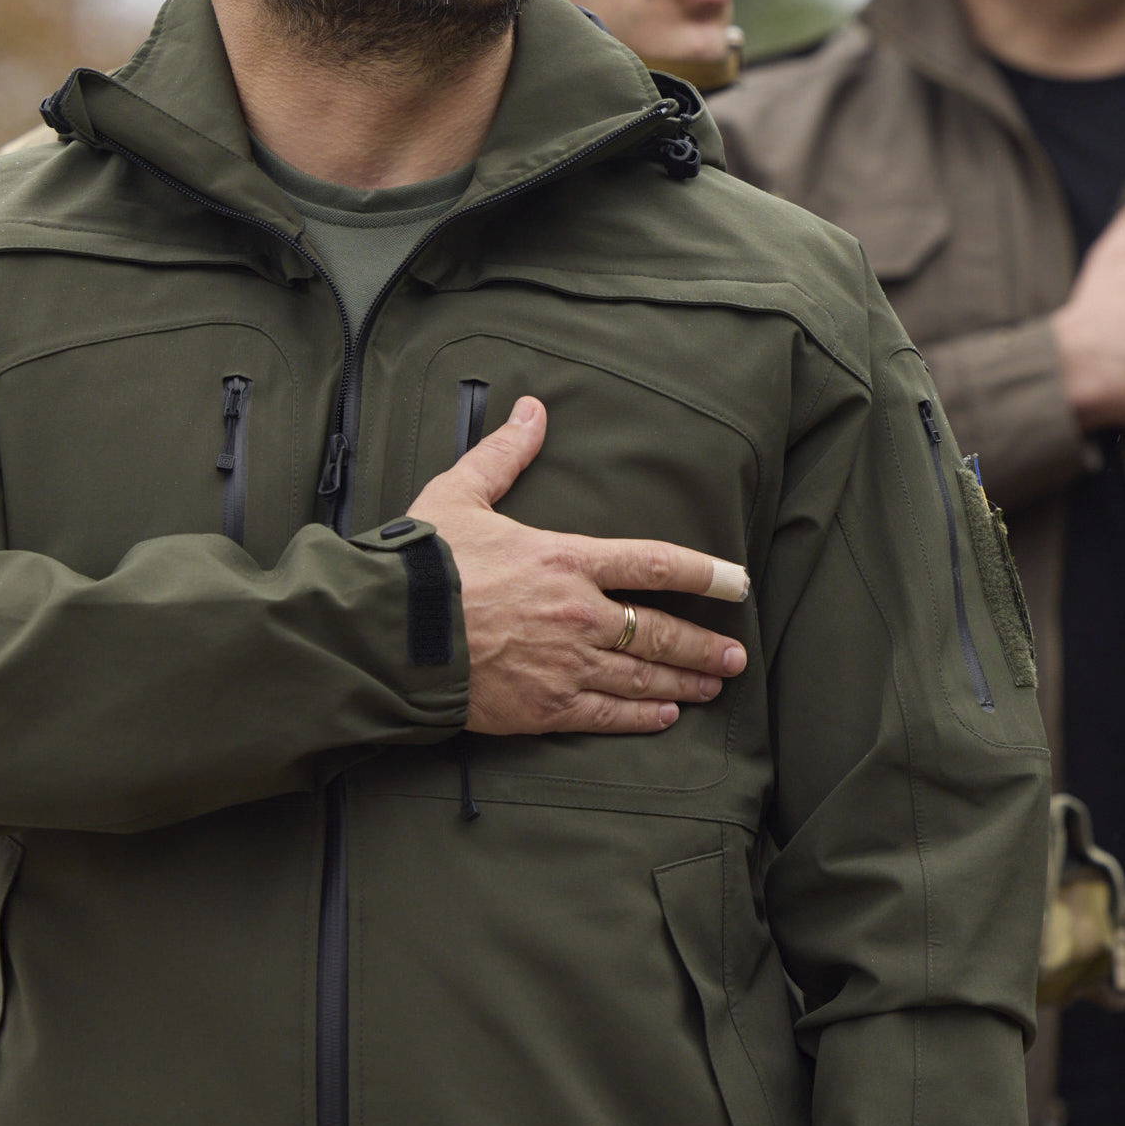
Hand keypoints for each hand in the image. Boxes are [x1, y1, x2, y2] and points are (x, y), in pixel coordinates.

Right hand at [405, 397, 752, 735]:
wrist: (387, 634)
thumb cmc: (421, 565)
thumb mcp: (461, 494)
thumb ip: (505, 455)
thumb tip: (532, 409)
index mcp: (566, 559)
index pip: (654, 563)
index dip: (704, 572)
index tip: (738, 581)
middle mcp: (578, 614)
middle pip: (661, 630)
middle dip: (705, 643)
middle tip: (737, 653)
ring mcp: (565, 665)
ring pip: (642, 676)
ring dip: (684, 680)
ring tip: (714, 683)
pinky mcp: (543, 708)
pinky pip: (607, 715)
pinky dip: (640, 716)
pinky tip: (664, 716)